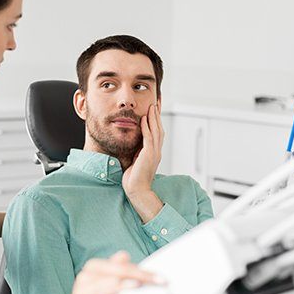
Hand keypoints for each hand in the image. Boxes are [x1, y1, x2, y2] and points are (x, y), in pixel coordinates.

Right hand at [62, 251, 160, 293]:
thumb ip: (119, 283)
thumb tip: (134, 273)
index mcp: (95, 268)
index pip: (122, 261)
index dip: (142, 268)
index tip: (158, 277)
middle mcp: (89, 271)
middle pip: (121, 266)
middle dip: (144, 273)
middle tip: (160, 281)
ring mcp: (86, 282)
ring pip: (117, 273)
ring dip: (137, 277)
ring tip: (152, 282)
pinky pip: (107, 287)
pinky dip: (122, 285)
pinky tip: (133, 286)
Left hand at [122, 104, 164, 220]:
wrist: (137, 191)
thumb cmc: (133, 179)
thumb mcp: (136, 161)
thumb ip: (137, 151)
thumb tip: (133, 143)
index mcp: (154, 152)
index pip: (157, 132)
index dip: (156, 120)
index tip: (154, 109)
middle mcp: (156, 151)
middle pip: (159, 128)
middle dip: (158, 115)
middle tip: (156, 102)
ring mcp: (154, 153)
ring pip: (156, 131)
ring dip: (154, 117)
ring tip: (152, 106)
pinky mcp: (149, 155)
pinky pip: (149, 138)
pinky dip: (147, 127)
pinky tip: (145, 119)